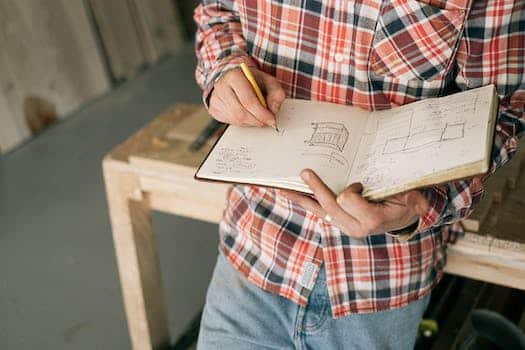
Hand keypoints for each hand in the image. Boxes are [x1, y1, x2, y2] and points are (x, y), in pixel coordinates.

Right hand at [208, 67, 285, 126]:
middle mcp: (221, 87)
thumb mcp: (268, 80)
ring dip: (251, 122)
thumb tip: (273, 110)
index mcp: (234, 76)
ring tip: (257, 114)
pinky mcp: (214, 109)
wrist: (233, 76)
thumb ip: (276, 93)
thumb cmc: (251, 79)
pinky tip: (247, 113)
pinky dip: (243, 122)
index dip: (262, 114)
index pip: (248, 101)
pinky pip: (231, 122)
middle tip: (267, 120)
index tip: (272, 120)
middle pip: (241, 113)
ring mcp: (216, 99)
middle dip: (257, 120)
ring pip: (236, 120)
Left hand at [279, 169, 430, 237]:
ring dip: (299, 197)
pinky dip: (303, 200)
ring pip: (317, 210)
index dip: (351, 190)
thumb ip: (405, 196)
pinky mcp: (337, 222)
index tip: (358, 183)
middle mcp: (354, 227)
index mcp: (372, 220)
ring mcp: (343, 226)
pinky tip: (288, 191)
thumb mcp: (410, 198)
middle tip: (305, 171)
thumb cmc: (406, 203)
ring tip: (280, 186)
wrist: (402, 219)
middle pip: (329, 206)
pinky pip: (316, 211)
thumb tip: (405, 196)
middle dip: (317, 188)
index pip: (349, 201)